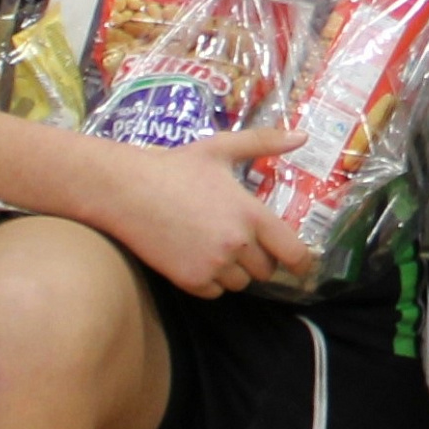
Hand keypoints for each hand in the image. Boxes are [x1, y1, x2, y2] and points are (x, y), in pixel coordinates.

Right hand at [103, 128, 315, 298]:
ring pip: (240, 283)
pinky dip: (211, 281)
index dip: (301, 261)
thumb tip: (302, 136)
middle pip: (266, 270)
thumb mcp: (221, 148)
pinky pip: (214, 292)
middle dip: (259, 259)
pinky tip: (197, 257)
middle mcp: (237, 244)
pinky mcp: (190, 280)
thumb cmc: (175, 167)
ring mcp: (213, 264)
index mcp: (250, 214)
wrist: (126, 190)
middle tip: (243, 243)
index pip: (293, 252)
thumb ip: (264, 142)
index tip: (301, 265)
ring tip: (216, 247)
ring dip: (236, 271)